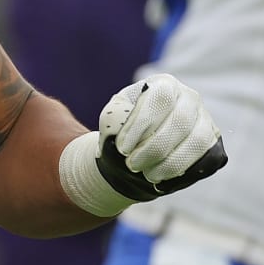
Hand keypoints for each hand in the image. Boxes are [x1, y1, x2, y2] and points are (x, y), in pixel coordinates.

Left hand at [58, 75, 227, 217]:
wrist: (135, 156)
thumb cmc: (117, 135)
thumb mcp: (107, 121)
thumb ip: (95, 116)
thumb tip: (52, 102)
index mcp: (164, 86)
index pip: (161, 97)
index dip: (143, 124)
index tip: (122, 147)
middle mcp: (189, 99)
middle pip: (180, 120)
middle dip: (155, 146)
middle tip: (133, 165)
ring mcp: (204, 121)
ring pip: (196, 139)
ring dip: (170, 160)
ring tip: (147, 175)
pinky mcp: (211, 144)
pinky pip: (207, 155)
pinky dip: (185, 168)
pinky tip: (163, 178)